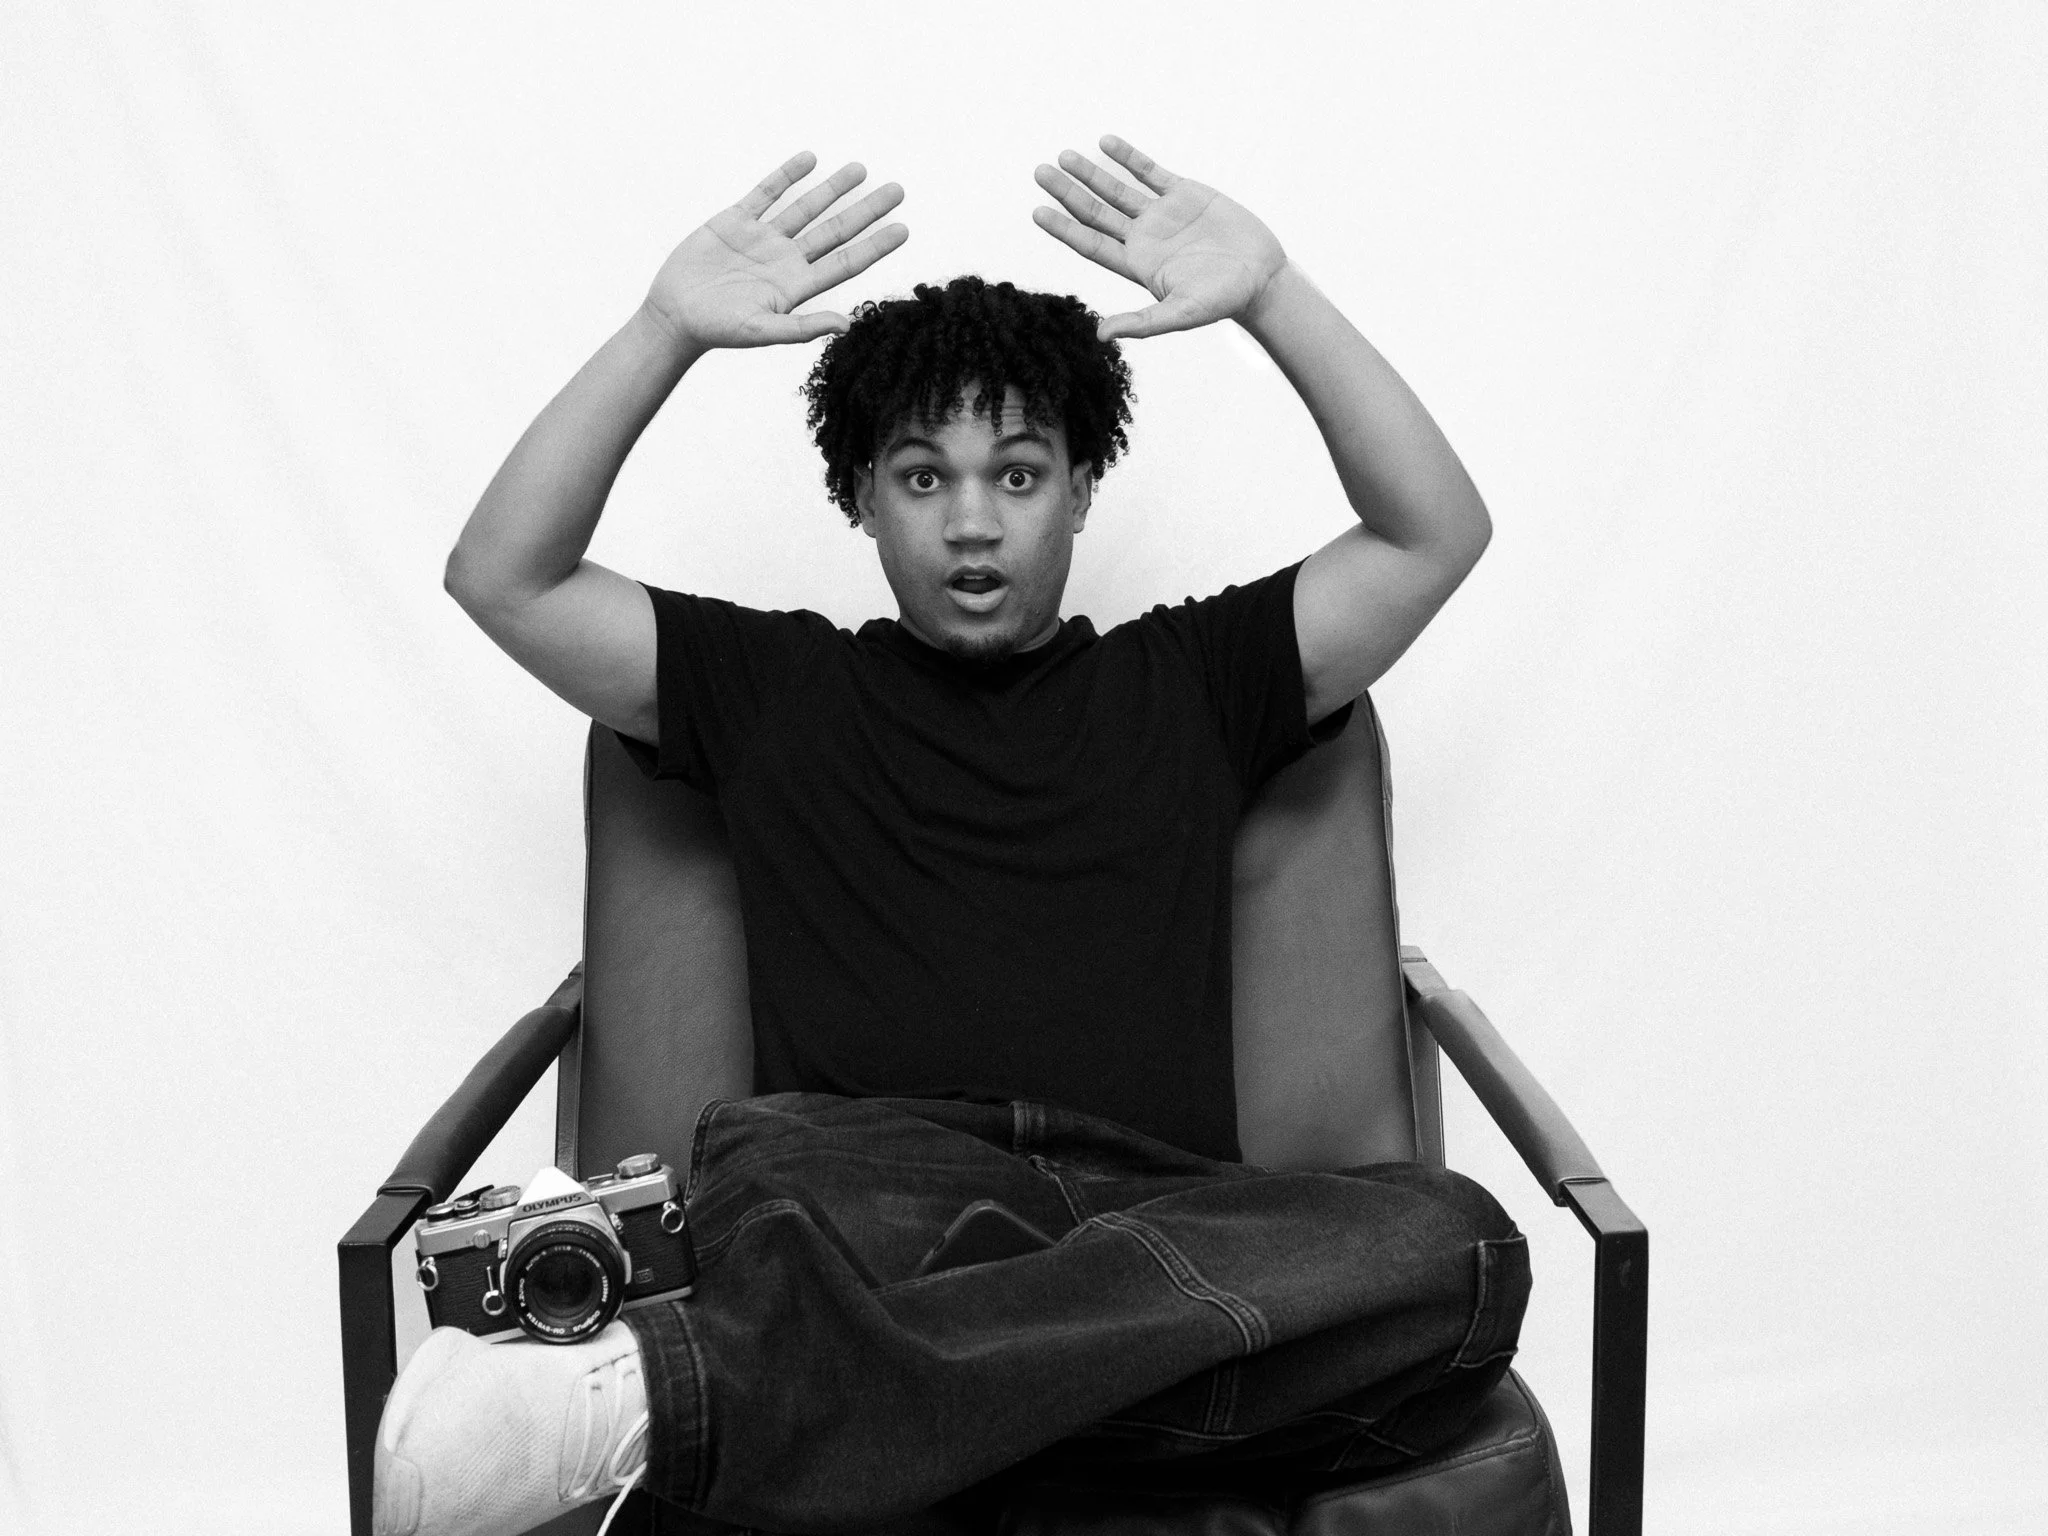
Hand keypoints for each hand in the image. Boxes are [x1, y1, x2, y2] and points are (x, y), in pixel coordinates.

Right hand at [643, 152, 907, 349]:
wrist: (673, 315)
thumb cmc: (718, 330)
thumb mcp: (762, 331)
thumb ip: (803, 327)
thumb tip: (846, 324)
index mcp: (798, 285)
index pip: (847, 261)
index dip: (875, 245)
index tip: (903, 229)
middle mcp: (786, 259)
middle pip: (836, 230)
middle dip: (866, 210)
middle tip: (897, 190)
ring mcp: (763, 238)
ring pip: (806, 207)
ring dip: (832, 188)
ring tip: (860, 169)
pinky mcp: (735, 221)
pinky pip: (766, 193)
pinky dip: (786, 176)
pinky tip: (808, 159)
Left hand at [1032, 136, 1285, 341]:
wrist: (1262, 277)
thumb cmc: (1223, 300)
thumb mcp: (1180, 314)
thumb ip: (1141, 322)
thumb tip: (1100, 335)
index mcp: (1137, 265)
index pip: (1090, 244)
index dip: (1063, 228)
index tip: (1037, 211)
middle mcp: (1144, 238)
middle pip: (1096, 213)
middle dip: (1068, 193)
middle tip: (1040, 171)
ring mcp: (1162, 215)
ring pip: (1118, 190)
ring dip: (1091, 172)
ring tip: (1064, 155)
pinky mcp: (1185, 194)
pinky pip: (1150, 172)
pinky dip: (1129, 157)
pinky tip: (1106, 142)